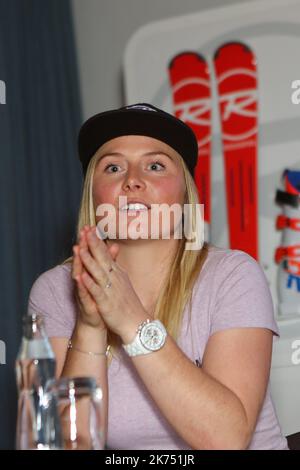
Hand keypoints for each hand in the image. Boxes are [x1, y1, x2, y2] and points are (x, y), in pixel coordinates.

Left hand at [75, 225, 148, 341]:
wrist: (137, 323)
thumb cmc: (128, 303)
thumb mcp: (123, 280)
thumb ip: (116, 265)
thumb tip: (113, 252)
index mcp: (117, 273)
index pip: (106, 253)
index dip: (97, 240)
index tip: (91, 228)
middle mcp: (114, 278)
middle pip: (102, 258)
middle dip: (93, 243)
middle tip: (85, 229)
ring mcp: (111, 290)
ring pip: (98, 272)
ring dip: (89, 259)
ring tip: (81, 248)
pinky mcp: (107, 303)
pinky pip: (97, 291)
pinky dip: (90, 283)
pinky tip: (82, 276)